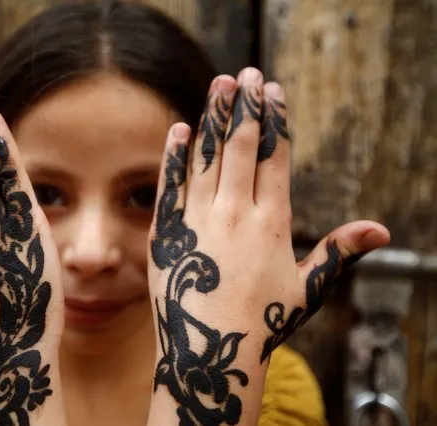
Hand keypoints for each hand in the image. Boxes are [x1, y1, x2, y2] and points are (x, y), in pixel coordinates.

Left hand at [146, 68, 389, 424]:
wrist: (209, 349)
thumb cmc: (263, 320)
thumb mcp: (306, 287)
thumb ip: (338, 251)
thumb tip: (380, 230)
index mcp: (271, 221)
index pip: (274, 158)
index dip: (274, 121)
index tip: (273, 91)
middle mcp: (234, 213)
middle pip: (241, 147)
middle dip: (245, 107)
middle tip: (246, 72)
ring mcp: (196, 219)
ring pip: (205, 158)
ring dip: (212, 118)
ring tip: (219, 86)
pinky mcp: (165, 230)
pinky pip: (169, 185)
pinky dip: (173, 156)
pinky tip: (178, 129)